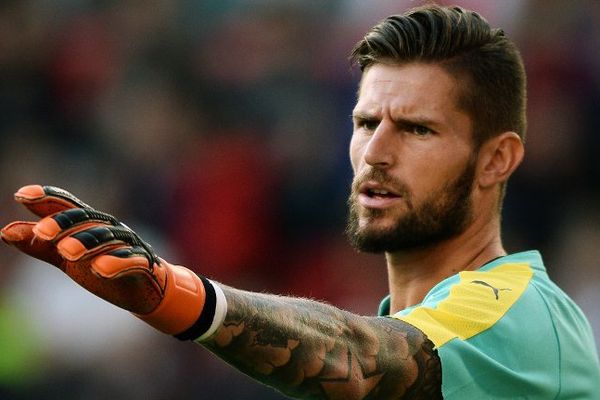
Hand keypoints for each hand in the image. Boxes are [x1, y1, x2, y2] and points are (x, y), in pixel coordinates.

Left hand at [1, 185, 209, 337]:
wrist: (147, 289)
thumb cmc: (105, 268)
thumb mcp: (66, 259)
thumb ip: (40, 246)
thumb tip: (4, 231)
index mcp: (90, 224)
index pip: (68, 205)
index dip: (47, 198)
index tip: (21, 195)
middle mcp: (111, 228)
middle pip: (87, 219)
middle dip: (63, 223)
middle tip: (40, 234)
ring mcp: (130, 245)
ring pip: (108, 238)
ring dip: (86, 242)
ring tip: (65, 252)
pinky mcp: (146, 264)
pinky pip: (133, 260)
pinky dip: (117, 263)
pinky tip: (99, 269)